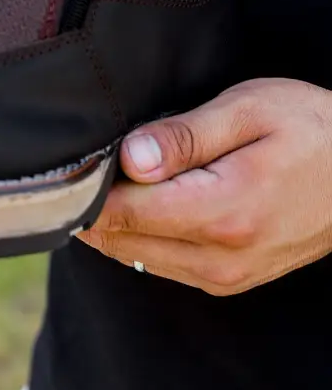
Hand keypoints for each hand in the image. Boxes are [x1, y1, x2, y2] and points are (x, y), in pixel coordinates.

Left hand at [76, 78, 331, 294]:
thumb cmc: (310, 128)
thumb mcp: (246, 110)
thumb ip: (182, 136)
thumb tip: (128, 159)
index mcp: (222, 214)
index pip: (121, 212)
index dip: (89, 183)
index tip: (81, 153)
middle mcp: (220, 259)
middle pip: (120, 239)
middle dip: (97, 200)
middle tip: (98, 156)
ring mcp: (226, 276)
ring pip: (134, 255)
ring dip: (117, 219)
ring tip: (124, 171)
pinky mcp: (229, 279)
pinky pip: (161, 262)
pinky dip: (142, 233)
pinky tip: (147, 197)